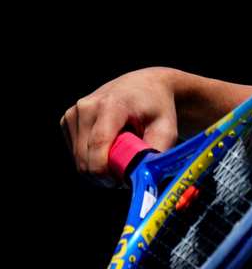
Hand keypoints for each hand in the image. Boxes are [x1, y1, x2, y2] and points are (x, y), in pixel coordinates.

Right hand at [60, 67, 180, 188]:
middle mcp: (87, 106)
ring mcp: (74, 112)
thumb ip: (155, 153)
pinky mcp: (67, 119)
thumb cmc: (158, 109)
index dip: (104, 172)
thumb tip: (143, 177)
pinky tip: (107, 145)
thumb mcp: (166, 129)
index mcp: (112, 105)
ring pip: (78, 158)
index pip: (98, 146)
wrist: (144, 86)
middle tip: (125, 173)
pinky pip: (75, 152)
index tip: (120, 182)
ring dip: (97, 166)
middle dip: (103, 174)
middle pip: (85, 157)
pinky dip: (90, 157)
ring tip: (119, 154)